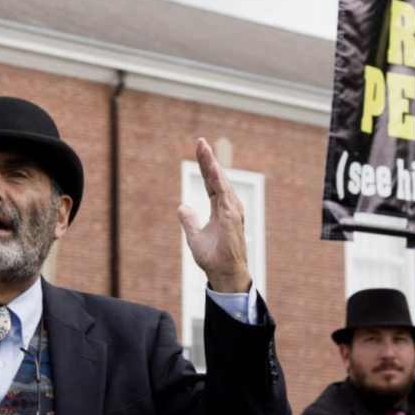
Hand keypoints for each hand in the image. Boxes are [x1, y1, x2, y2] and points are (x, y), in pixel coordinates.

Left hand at [177, 138, 251, 293]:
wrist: (222, 273)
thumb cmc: (212, 257)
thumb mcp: (194, 236)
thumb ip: (189, 220)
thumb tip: (182, 206)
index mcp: (219, 208)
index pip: (211, 182)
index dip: (205, 166)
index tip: (199, 149)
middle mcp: (227, 206)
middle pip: (216, 177)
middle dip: (208, 159)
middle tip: (200, 141)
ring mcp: (231, 209)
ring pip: (221, 181)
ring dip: (212, 164)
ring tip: (204, 148)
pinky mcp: (232, 216)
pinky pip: (224, 193)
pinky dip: (218, 179)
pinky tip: (212, 168)